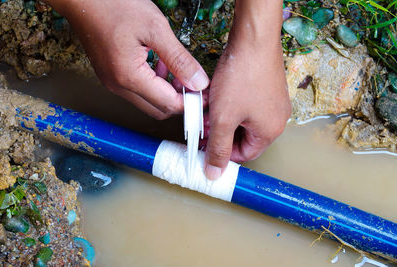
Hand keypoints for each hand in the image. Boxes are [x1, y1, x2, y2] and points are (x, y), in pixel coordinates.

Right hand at [47, 0, 208, 118]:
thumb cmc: (112, 5)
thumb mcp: (155, 28)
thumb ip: (179, 59)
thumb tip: (198, 82)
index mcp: (129, 76)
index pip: (168, 104)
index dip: (190, 102)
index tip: (203, 93)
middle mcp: (118, 85)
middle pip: (158, 110)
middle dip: (179, 100)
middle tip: (192, 81)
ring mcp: (112, 83)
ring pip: (148, 102)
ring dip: (166, 92)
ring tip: (174, 68)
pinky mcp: (111, 76)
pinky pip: (137, 91)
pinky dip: (153, 85)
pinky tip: (158, 65)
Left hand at [204, 1, 290, 179]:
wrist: (253, 39)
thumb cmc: (242, 78)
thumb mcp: (223, 119)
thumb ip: (218, 148)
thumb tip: (215, 174)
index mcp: (269, 132)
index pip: (243, 155)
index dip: (221, 153)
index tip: (204, 146)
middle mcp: (275, 119)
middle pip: (241, 136)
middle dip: (218, 131)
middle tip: (202, 124)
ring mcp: (272, 101)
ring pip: (239, 119)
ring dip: (220, 116)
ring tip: (205, 107)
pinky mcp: (265, 87)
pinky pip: (243, 103)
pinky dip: (227, 102)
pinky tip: (213, 94)